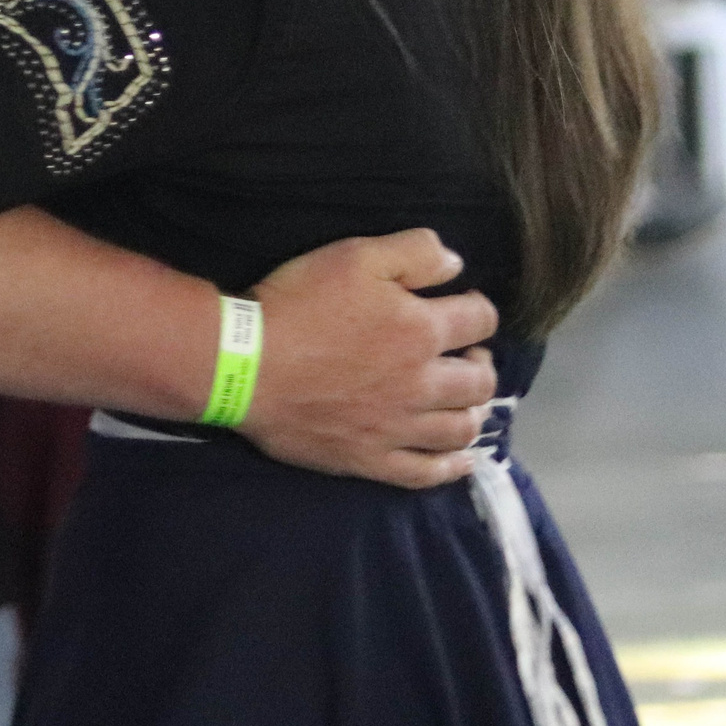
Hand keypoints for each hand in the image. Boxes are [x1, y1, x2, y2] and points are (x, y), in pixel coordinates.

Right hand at [236, 229, 497, 486]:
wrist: (245, 364)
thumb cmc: (299, 303)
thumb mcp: (355, 255)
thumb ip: (415, 252)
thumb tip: (456, 264)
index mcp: (421, 330)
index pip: (481, 320)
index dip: (478, 308)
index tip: (462, 304)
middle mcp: (421, 383)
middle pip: (481, 381)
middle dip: (481, 363)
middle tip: (465, 354)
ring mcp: (397, 427)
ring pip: (461, 430)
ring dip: (472, 412)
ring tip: (461, 401)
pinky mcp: (371, 459)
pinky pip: (425, 473)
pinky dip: (451, 468)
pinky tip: (460, 460)